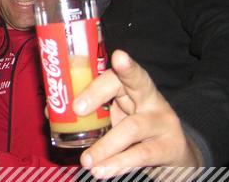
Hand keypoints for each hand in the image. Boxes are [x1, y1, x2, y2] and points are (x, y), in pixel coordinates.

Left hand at [73, 50, 200, 178]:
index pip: (121, 70)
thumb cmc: (136, 130)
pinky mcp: (169, 148)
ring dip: (105, 146)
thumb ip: (90, 113)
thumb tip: (52, 111)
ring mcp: (163, 122)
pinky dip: (118, 163)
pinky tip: (101, 171)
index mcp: (134, 86)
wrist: (177, 156)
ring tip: (85, 160)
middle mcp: (151, 98)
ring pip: (132, 127)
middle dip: (100, 91)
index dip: (116, 66)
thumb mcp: (116, 116)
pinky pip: (141, 154)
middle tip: (77, 108)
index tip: (115, 57)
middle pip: (135, 82)